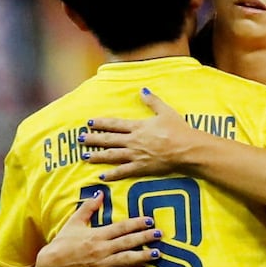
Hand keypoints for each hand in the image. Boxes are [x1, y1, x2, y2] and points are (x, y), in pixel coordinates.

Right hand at [35, 190, 162, 266]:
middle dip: (145, 238)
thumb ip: (88, 208)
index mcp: (97, 234)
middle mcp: (102, 249)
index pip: (121, 227)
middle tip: (160, 234)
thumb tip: (100, 193)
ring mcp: (102, 264)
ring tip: (157, 253)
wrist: (52, 266)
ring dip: (143, 256)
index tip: (150, 220)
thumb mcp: (74, 222)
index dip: (137, 224)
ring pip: (127, 259)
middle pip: (128, 242)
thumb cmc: (63, 242)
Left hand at [80, 88, 195, 180]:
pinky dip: (112, 174)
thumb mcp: (165, 111)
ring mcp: (135, 155)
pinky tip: (102, 176)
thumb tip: (142, 90)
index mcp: (138, 127)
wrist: (186, 149)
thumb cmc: (178, 129)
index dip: (101, 123)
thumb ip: (152, 101)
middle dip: (93, 139)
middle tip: (79, 139)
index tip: (89, 123)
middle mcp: (133, 140)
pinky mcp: (141, 167)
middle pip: (109, 139)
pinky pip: (123, 171)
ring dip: (97, 156)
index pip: (115, 124)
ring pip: (111, 155)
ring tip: (84, 156)